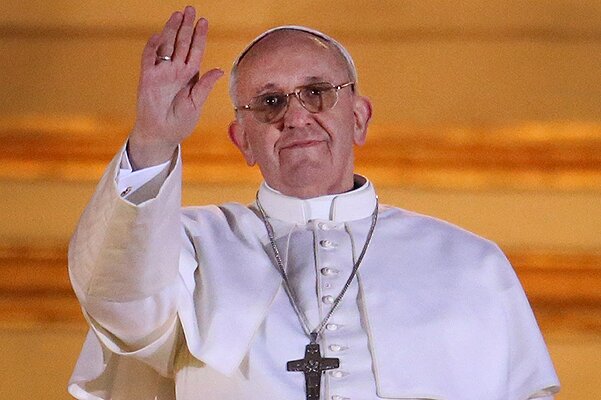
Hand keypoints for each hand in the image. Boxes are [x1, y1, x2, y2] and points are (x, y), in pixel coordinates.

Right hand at [128, 6, 223, 168]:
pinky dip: (153, 47)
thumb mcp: (196, 104)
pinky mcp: (147, 78)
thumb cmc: (180, 122)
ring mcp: (161, 73)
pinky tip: (158, 35)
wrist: (162, 135)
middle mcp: (176, 71)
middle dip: (186, 26)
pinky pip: (149, 59)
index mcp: (190, 77)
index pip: (196, 52)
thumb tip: (219, 70)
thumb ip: (205, 86)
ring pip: (166, 47)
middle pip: (182, 44)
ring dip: (171, 31)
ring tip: (177, 15)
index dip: (200, 37)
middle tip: (190, 9)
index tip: (204, 22)